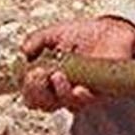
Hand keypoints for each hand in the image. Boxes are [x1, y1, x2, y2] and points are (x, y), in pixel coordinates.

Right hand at [19, 15, 134, 112]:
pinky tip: (79, 89)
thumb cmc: (83, 35)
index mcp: (49, 79)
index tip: (29, 71)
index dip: (27, 87)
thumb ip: (37, 40)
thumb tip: (22, 52)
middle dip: (37, 91)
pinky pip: (89, 102)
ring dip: (59, 92)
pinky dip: (81, 97)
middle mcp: (63, 90)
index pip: (31, 94)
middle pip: (44, 104)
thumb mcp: (55, 33)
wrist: (111, 30)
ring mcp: (81, 93)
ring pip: (66, 104)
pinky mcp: (101, 93)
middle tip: (39, 74)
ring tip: (58, 75)